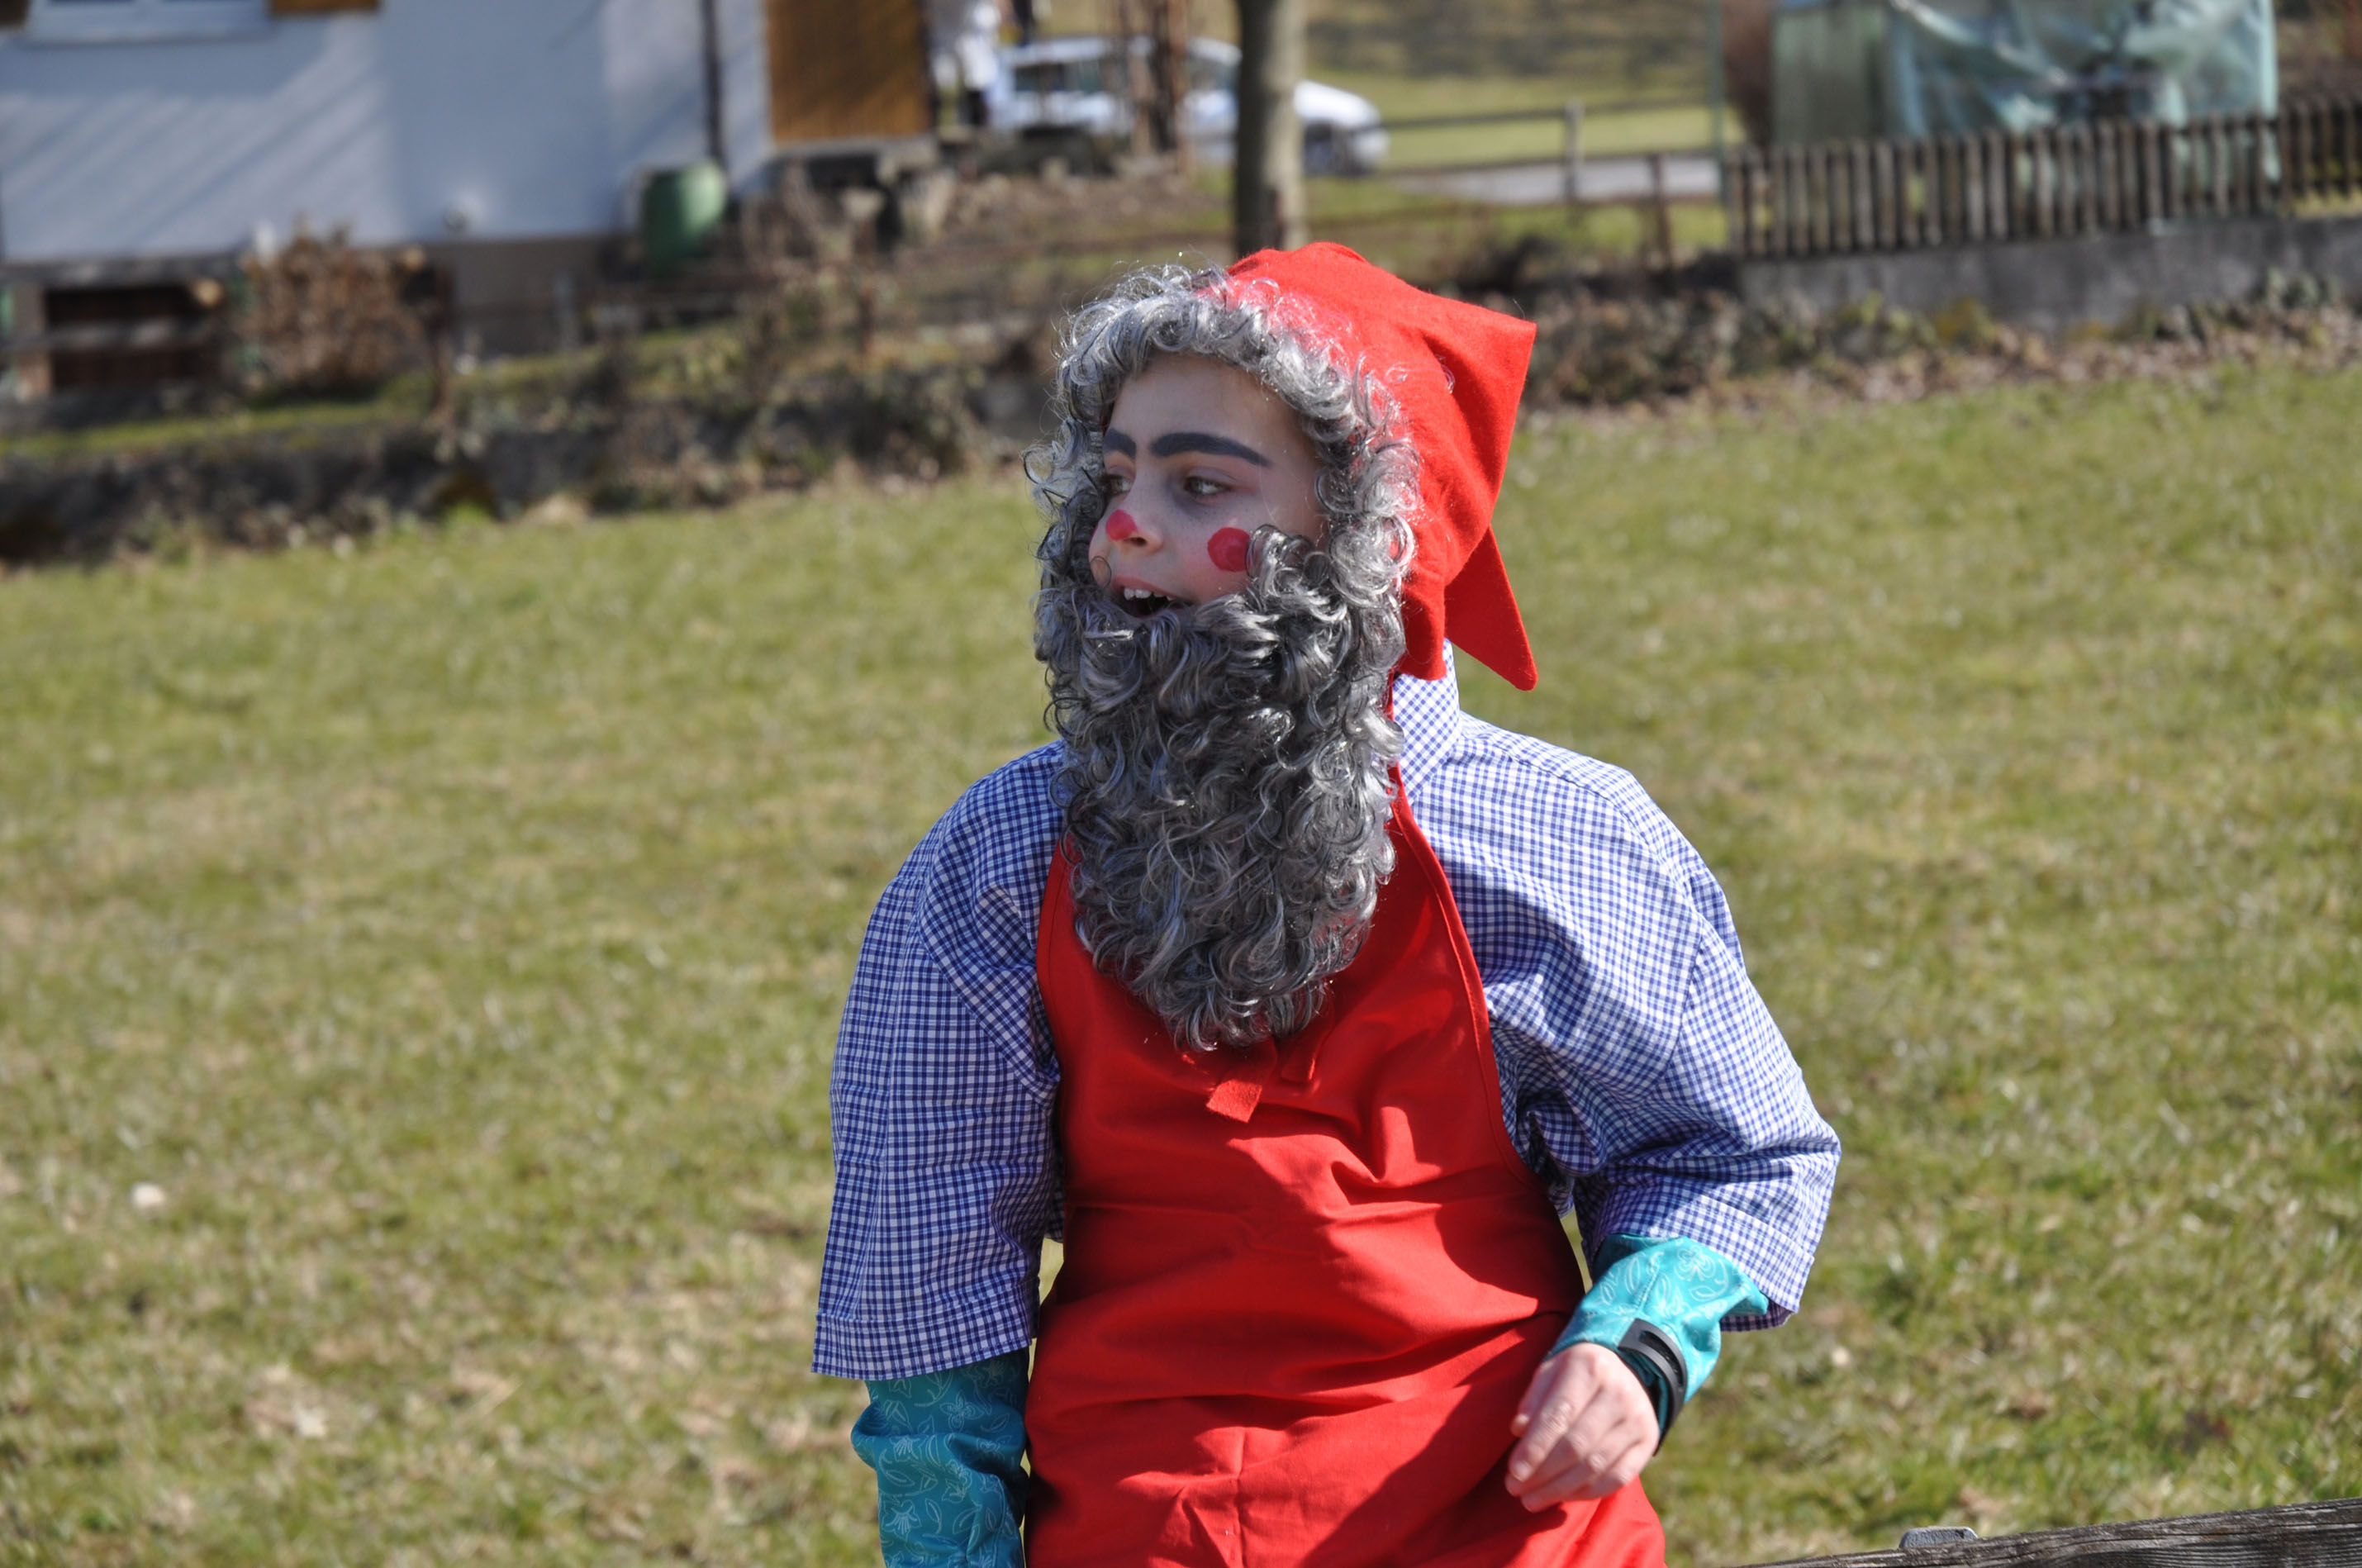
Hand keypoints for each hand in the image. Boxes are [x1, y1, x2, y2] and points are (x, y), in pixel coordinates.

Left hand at [1503, 1343, 1656, 1509]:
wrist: (1625, 1371)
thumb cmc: (1575, 1375)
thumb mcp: (1551, 1371)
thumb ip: (1534, 1400)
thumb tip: (1518, 1430)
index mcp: (1590, 1367)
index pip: (1559, 1414)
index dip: (1535, 1447)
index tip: (1514, 1472)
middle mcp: (1619, 1392)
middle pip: (1577, 1444)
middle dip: (1542, 1473)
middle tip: (1515, 1489)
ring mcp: (1638, 1419)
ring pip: (1596, 1465)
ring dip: (1560, 1489)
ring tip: (1532, 1500)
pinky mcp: (1648, 1442)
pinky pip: (1617, 1477)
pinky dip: (1587, 1492)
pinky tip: (1563, 1497)